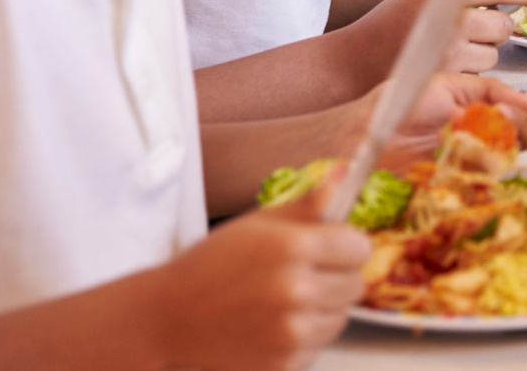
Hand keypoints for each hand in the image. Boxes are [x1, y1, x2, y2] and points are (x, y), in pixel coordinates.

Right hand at [154, 184, 367, 370]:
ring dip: (324, 308)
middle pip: (356, 284)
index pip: (359, 247)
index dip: (347, 245)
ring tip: (286, 300)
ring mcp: (290, 332)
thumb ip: (307, 204)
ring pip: (341, 317)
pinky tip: (273, 325)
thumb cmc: (211, 265)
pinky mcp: (283, 363)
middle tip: (307, 274)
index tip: (333, 247)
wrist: (167, 318)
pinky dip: (304, 337)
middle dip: (338, 276)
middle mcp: (296, 291)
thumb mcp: (258, 224)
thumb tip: (345, 174)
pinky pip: (318, 345)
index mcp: (292, 248)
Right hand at [347, 0, 526, 81]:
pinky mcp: (448, 78)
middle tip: (472, 33)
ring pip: (493, 54)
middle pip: (503, 26)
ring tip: (450, 53)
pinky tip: (444, 70)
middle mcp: (448, 19)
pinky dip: (469, 75)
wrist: (353, 63)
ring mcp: (449, 51)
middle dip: (496, 31)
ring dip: (481, 54)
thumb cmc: (387, 28)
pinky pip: (478, 76)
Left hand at [374, 72, 526, 173]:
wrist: (367, 133)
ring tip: (475, 132)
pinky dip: (481, 170)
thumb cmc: (403, 105)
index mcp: (487, 113)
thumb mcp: (449, 85)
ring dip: (502, 144)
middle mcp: (486, 140)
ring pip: (509, 161)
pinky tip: (462, 155)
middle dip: (524, 125)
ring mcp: (474, 165)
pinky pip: (484, 185)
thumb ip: (488, 90)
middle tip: (504, 115)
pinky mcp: (458, 189)